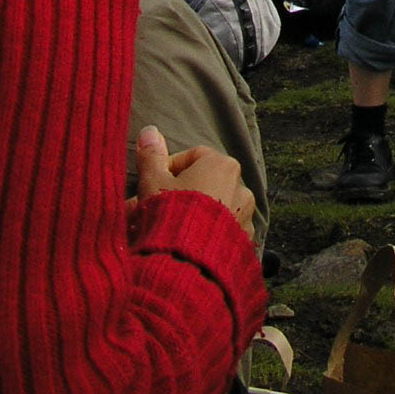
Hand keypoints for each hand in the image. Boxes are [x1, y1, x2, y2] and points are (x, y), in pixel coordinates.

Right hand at [134, 124, 256, 239]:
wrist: (188, 262)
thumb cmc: (170, 215)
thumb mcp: (153, 182)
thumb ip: (151, 156)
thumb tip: (150, 131)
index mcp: (222, 165)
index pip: (193, 157)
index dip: (169, 170)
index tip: (153, 186)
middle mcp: (240, 187)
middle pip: (205, 184)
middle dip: (180, 196)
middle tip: (156, 213)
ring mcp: (245, 216)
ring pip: (215, 209)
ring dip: (195, 216)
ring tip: (169, 233)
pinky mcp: (244, 243)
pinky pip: (223, 233)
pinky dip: (207, 237)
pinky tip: (187, 248)